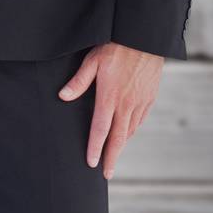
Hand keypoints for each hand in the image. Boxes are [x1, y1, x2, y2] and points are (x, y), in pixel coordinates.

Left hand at [58, 41, 163, 178]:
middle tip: (106, 175)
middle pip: (118, 138)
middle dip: (111, 158)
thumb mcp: (92, 60)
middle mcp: (127, 104)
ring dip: (121, 146)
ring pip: (130, 131)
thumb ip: (79, 81)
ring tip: (113, 157)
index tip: (91, 163)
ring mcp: (140, 102)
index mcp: (110, 97)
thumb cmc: (115, 47)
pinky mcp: (150, 98)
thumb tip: (62, 97)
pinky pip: (140, 120)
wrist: (144, 38)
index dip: (95, 148)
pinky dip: (132, 131)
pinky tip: (127, 135)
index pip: (100, 130)